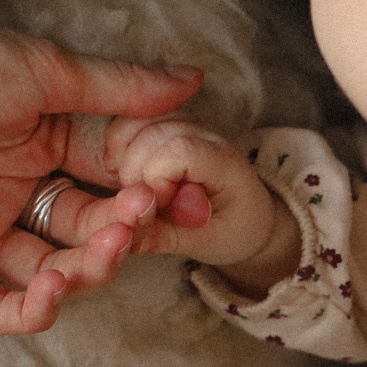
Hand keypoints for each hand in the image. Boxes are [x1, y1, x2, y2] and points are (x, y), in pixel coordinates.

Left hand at [0, 0, 202, 334]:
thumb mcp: (44, 71)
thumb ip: (120, 87)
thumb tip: (195, 79)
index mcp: (38, 143)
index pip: (109, 184)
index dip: (146, 196)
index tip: (180, 197)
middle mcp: (10, 191)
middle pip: (84, 235)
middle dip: (119, 236)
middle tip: (137, 220)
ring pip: (48, 276)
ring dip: (85, 274)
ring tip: (103, 252)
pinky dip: (29, 312)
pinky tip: (55, 295)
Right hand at [89, 116, 295, 278]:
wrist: (248, 215)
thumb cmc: (231, 231)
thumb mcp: (202, 244)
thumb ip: (163, 237)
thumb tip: (121, 231)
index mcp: (224, 162)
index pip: (180, 150)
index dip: (156, 178)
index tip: (160, 206)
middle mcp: (205, 134)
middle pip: (151, 135)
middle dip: (133, 174)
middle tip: (143, 204)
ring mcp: (186, 124)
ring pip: (136, 123)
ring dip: (122, 158)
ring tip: (134, 188)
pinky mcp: (168, 124)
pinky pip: (130, 122)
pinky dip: (118, 146)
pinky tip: (125, 174)